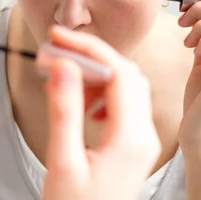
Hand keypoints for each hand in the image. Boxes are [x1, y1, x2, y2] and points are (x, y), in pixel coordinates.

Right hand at [37, 26, 160, 199]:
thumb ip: (64, 109)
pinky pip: (124, 105)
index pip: (118, 72)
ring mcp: (141, 141)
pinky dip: (102, 93)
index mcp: (130, 138)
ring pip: (127, 87)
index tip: (59, 38)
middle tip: (57, 53)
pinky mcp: (132, 147)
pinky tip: (81, 104)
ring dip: (96, 75)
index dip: (90, 49)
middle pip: (127, 75)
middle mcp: (143, 136)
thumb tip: (63, 65)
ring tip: (64, 80)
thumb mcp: (63, 161)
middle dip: (92, 58)